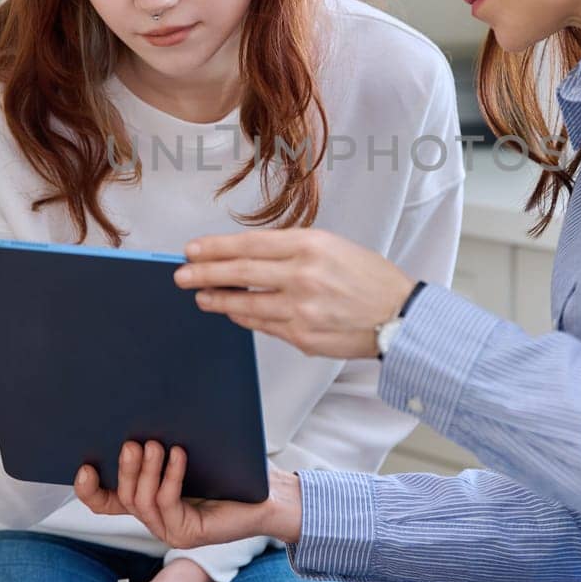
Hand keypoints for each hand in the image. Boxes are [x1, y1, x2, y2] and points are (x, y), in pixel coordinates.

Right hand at [75, 441, 302, 548]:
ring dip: (145, 471)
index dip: (89, 489)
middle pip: (122, 498)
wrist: (270, 493)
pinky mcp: (190, 533)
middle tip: (131, 442)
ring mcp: (170, 529)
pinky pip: (169, 504)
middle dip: (124, 468)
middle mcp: (155, 519)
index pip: (106, 502)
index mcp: (148, 500)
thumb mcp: (189, 452)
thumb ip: (163, 444)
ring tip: (154, 445)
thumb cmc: (230, 468)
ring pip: (142, 502)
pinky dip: (171, 477)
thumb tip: (142, 411)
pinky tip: (179, 455)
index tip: (83, 466)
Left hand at [173, 228, 414, 358]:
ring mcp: (301, 309)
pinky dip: (244, 317)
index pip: (249, 245)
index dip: (215, 248)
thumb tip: (248, 256)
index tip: (192, 249)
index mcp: (310, 246)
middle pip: (239, 272)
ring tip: (200, 296)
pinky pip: (263, 325)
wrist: (400, 315)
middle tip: (181, 274)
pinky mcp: (302, 337)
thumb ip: (292, 250)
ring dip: (218, 299)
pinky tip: (232, 312)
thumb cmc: (369, 278)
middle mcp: (302, 276)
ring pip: (246, 303)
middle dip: (204, 273)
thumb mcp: (333, 246)